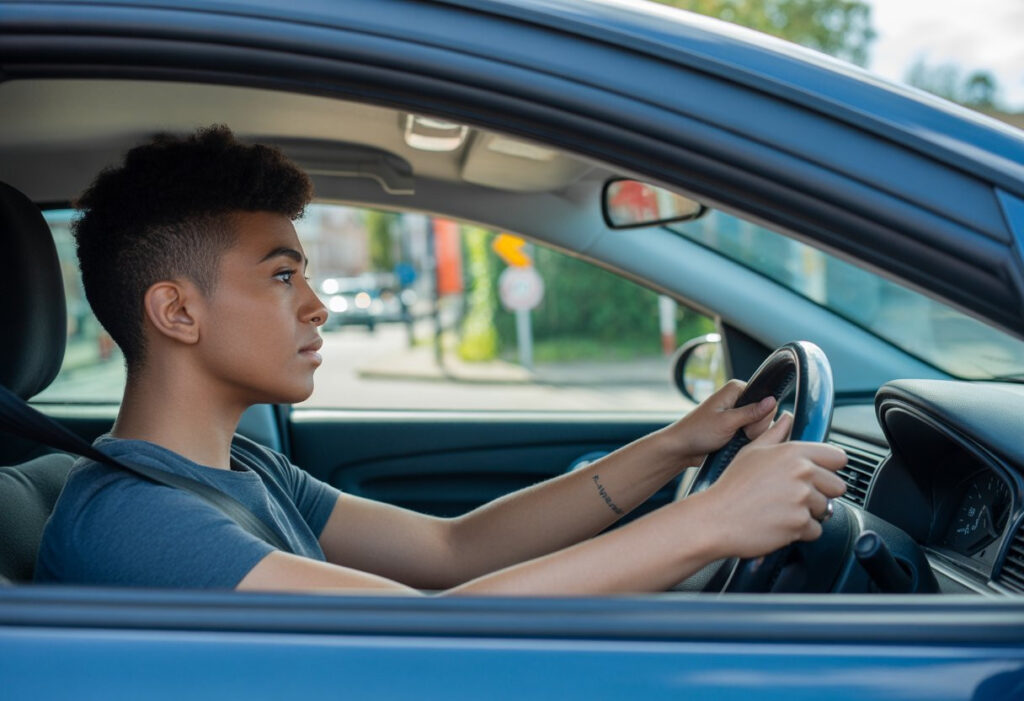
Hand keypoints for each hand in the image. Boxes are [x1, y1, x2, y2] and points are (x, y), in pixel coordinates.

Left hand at [661, 379, 776, 464]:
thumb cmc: (698, 432)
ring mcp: (738, 412)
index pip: (767, 399)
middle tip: (738, 435)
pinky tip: (735, 444)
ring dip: (751, 436)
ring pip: (761, 425)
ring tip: (733, 440)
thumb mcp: (727, 422)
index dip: (761, 416)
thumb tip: (773, 400)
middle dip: (756, 429)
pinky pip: (752, 433)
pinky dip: (747, 440)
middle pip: (766, 413)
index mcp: (736, 389)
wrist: (682, 448)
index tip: (747, 428)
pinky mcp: (736, 425)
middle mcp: (738, 398)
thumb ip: (751, 412)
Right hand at [696, 413, 847, 559]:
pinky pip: (815, 530)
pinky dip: (801, 531)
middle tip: (795, 495)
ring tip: (782, 510)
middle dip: (821, 492)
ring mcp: (802, 500)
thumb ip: (775, 433)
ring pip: (825, 509)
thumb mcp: (751, 452)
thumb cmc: (731, 485)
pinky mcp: (800, 525)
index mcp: (793, 453)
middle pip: (837, 486)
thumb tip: (787, 418)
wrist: (716, 518)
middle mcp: (802, 474)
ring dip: (809, 512)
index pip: (837, 457)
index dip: (829, 467)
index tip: (819, 474)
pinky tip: (780, 524)